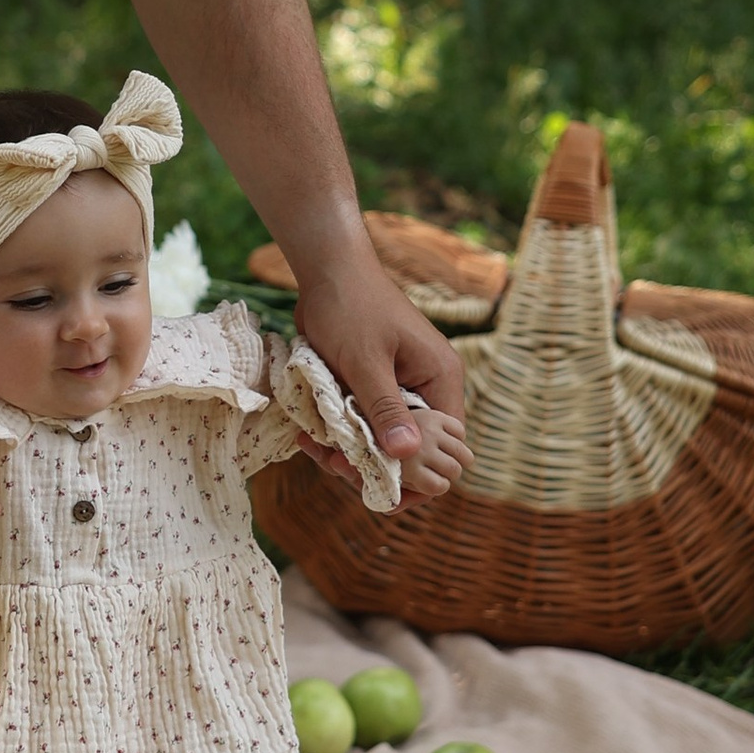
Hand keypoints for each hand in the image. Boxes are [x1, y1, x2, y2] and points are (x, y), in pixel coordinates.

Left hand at [289, 232, 467, 505]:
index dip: (416, 473)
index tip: (376, 485)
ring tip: (313, 448)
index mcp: (440, 379)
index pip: (444, 445)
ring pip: (382, 439)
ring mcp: (399, 386)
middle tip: (334, 464)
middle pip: (412, 448)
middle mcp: (426, 386)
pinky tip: (309, 435)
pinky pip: (363, 422)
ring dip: (351, 451)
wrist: (326, 267)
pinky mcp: (373, 385)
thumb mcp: (365, 361)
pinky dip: (340, 433)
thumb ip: (384, 407)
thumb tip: (407, 456)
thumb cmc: (351, 305)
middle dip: (375, 464)